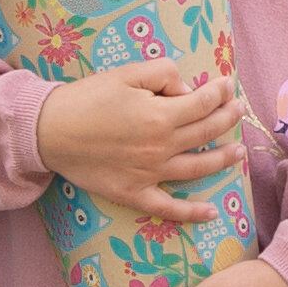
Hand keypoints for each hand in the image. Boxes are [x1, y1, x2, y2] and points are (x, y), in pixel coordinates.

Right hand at [36, 60, 244, 228]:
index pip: (202, 103)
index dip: (219, 92)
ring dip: (223, 159)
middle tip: (237, 110)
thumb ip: (162, 75)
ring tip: (239, 151)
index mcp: (160, 115)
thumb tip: (187, 91)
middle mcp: (161, 147)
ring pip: (198, 168)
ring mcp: (150, 174)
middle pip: (206, 133)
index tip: (227, 85)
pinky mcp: (134, 193)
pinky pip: (169, 208)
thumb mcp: (126, 73)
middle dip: (227, 119)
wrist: (49, 131)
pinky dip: (192, 213)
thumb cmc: (86, 98)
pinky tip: (212, 213)